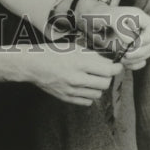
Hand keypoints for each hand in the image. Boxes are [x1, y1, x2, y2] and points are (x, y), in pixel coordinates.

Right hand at [0, 44, 121, 105]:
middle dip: (107, 77)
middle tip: (103, 71)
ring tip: (90, 78)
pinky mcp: (67, 98)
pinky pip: (88, 101)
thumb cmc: (50, 53)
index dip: (116, 68)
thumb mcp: (71, 48)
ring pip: (98, 94)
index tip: (118, 66)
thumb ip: (90, 55)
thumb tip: (107, 62)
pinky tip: (83, 86)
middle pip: (105, 83)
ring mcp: (72, 90)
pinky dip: (89, 95)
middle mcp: (76, 78)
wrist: (31, 65)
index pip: (107, 70)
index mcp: (77, 62)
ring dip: (98, 86)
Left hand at [76, 0, 149, 69]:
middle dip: (139, 51)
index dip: (147, 37)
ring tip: (122, 58)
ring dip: (136, 59)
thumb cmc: (98, 15)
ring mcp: (136, 41)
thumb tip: (131, 41)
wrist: (89, 22)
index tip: (135, 43)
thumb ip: (119, 26)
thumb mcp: (107, 17)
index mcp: (137, 17)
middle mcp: (139, 29)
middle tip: (125, 54)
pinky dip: (134, 64)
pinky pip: (140, 61)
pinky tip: (123, 62)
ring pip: (146, 54)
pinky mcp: (131, 51)